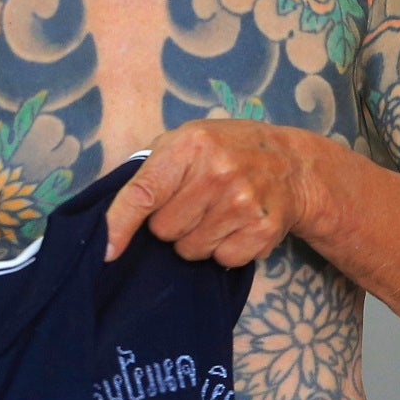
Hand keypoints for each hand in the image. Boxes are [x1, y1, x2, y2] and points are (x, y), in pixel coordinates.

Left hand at [104, 119, 315, 266]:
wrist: (293, 165)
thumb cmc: (228, 150)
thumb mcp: (190, 139)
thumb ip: (154, 168)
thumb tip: (115, 214)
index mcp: (191, 145)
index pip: (144, 192)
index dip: (120, 224)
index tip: (106, 250)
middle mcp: (217, 173)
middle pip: (164, 230)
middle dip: (171, 223)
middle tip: (194, 202)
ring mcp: (242, 204)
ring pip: (190, 250)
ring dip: (197, 238)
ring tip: (218, 212)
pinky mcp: (262, 231)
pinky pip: (221, 260)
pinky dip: (224, 249)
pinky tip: (237, 225)